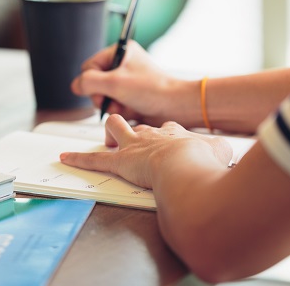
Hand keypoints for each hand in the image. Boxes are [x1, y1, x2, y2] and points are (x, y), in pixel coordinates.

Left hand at [60, 114, 231, 188]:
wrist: (187, 164)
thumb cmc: (204, 161)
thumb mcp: (220, 152)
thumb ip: (219, 151)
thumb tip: (225, 152)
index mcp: (174, 133)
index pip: (167, 128)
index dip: (167, 135)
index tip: (172, 141)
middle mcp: (152, 135)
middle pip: (139, 125)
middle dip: (135, 130)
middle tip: (137, 142)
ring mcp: (134, 147)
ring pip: (116, 129)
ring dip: (111, 135)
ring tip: (109, 142)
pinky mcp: (119, 162)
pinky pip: (94, 160)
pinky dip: (77, 158)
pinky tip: (64, 156)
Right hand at [70, 41, 196, 125]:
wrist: (174, 107)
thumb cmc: (152, 89)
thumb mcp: (114, 83)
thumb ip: (89, 82)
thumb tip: (75, 85)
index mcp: (120, 52)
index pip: (89, 66)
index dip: (92, 81)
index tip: (103, 89)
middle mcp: (122, 65)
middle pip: (94, 82)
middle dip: (101, 95)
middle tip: (113, 99)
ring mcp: (126, 81)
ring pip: (102, 95)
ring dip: (109, 104)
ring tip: (122, 106)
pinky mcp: (130, 96)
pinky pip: (112, 104)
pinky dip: (117, 109)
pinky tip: (128, 110)